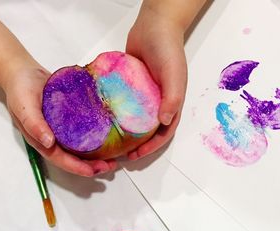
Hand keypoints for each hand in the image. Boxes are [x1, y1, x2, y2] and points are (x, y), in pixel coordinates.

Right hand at [1, 60, 116, 175]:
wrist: (24, 72)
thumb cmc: (20, 89)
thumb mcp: (24, 106)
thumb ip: (33, 124)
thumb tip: (48, 142)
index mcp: (42, 140)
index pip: (61, 160)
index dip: (77, 167)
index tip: (93, 171)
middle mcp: (54, 139)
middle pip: (74, 158)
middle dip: (92, 166)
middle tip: (110, 165)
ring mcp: (63, 130)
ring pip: (81, 148)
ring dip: (97, 155)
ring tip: (114, 157)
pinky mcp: (70, 120)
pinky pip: (84, 132)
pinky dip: (97, 137)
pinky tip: (109, 137)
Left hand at [126, 10, 187, 159]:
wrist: (153, 26)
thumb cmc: (168, 50)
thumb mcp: (174, 74)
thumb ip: (173, 97)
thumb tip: (165, 121)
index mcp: (171, 104)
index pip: (164, 132)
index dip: (152, 147)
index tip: (137, 155)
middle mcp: (157, 103)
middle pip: (148, 131)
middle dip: (138, 145)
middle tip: (122, 154)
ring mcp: (143, 96)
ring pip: (135, 120)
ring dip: (126, 133)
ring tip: (112, 143)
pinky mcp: (130, 87)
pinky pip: (124, 105)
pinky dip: (117, 114)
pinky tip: (104, 120)